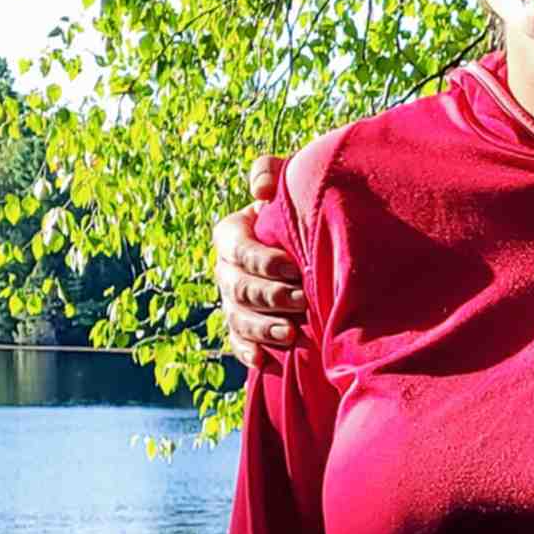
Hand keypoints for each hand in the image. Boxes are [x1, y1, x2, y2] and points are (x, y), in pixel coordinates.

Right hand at [214, 145, 307, 365]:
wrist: (308, 243)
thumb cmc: (296, 209)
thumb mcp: (285, 183)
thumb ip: (270, 172)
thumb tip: (260, 190)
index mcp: (231, 235)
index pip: (238, 249)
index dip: (263, 261)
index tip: (294, 267)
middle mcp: (226, 270)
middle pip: (239, 288)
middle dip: (270, 296)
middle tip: (302, 301)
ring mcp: (231, 301)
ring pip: (238, 318)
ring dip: (262, 328)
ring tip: (292, 334)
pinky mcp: (242, 327)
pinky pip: (238, 343)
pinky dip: (248, 352)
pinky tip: (264, 360)